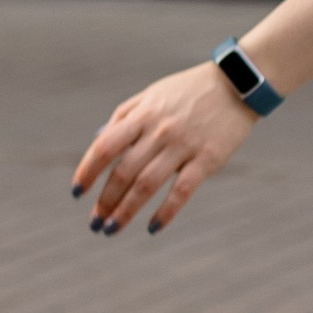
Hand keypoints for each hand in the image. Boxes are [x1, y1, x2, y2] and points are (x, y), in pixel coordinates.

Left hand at [70, 63, 257, 238]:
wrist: (236, 83)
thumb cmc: (189, 91)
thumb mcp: (152, 95)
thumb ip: (125, 116)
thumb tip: (98, 142)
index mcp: (142, 115)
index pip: (105, 146)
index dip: (87, 171)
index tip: (77, 192)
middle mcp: (159, 131)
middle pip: (123, 172)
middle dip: (105, 201)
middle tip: (95, 222)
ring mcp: (183, 146)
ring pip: (146, 185)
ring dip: (125, 212)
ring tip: (111, 229)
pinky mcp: (207, 159)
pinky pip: (182, 191)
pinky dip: (165, 212)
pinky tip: (152, 228)